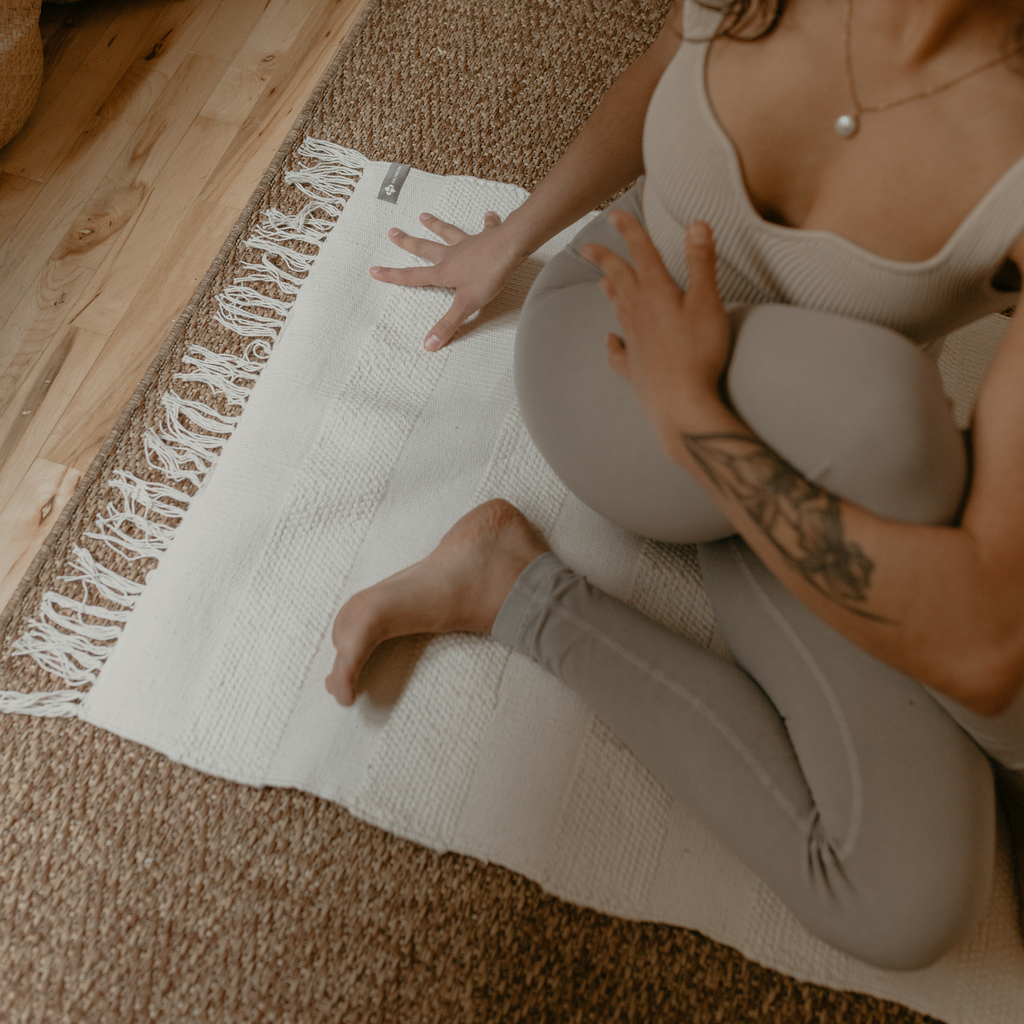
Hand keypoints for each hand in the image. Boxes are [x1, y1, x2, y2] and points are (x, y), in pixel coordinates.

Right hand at [369, 210, 529, 350]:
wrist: (511, 248)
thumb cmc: (489, 276)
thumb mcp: (467, 304)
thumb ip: (448, 324)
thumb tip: (428, 344)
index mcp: (444, 272)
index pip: (413, 276)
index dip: (392, 275)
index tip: (373, 270)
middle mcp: (452, 255)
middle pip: (425, 248)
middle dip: (407, 242)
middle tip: (392, 232)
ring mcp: (469, 243)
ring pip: (448, 232)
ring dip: (435, 225)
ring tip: (423, 216)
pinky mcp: (488, 237)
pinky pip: (487, 227)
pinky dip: (488, 222)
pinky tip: (488, 215)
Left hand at [580, 212, 731, 441]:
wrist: (681, 406)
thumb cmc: (699, 353)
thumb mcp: (708, 303)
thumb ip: (702, 263)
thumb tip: (697, 223)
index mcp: (657, 294)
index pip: (642, 254)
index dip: (630, 231)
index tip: (614, 214)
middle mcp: (638, 314)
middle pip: (621, 280)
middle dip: (606, 259)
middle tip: (588, 247)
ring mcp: (633, 343)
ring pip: (618, 310)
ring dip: (610, 293)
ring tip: (601, 281)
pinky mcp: (634, 369)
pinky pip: (618, 353)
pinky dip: (612, 344)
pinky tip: (608, 341)